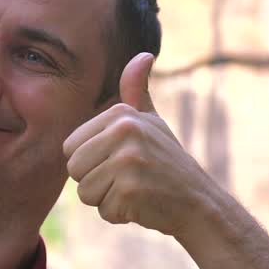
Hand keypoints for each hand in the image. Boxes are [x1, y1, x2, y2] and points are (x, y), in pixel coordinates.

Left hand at [62, 53, 232, 237]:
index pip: (70, 148)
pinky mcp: (130, 191)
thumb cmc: (167, 162)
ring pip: (85, 192)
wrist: (199, 202)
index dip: (91, 162)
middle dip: (95, 182)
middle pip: (74, 170)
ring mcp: (128, 161)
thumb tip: (143, 54)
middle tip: (128, 179)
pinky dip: (120, 214)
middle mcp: (124, 132)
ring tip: (136, 190)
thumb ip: (136, 92)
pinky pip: (103, 210)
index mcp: (121, 114)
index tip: (121, 161)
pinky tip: (143, 204)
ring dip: (107, 200)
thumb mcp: (152, 122)